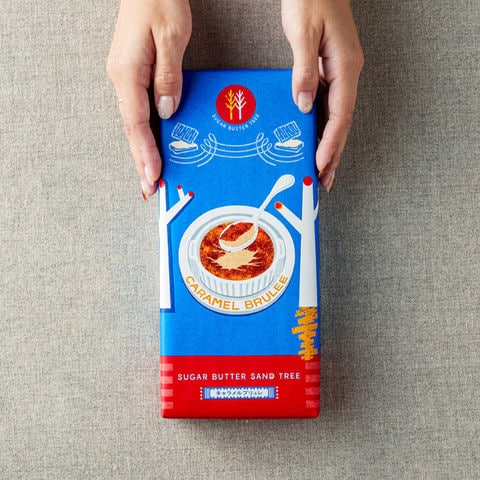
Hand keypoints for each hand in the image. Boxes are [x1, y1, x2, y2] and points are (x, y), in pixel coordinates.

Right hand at [107, 0, 191, 199]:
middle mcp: (121, 79)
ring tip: (151, 176)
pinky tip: (152, 146)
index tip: (153, 176)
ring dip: (143, 151)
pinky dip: (145, 133)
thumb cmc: (159, 2)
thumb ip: (168, 77)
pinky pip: (138, 111)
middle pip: (131, 129)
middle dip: (141, 161)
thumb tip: (167, 111)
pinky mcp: (133, 74)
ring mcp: (125, 77)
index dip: (145, 152)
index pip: (136, 123)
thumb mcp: (171, 38)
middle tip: (150, 189)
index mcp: (127, 73)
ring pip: (134, 123)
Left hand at [282, 0, 363, 191]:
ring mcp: (339, 73)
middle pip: (342, 122)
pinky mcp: (329, 71)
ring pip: (336, 117)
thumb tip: (303, 105)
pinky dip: (321, 126)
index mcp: (346, 66)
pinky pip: (327, 105)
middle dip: (333, 152)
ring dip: (328, 144)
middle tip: (324, 179)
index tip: (321, 163)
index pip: (341, 114)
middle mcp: (347, 72)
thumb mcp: (302, 33)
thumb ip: (304, 71)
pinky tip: (314, 140)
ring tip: (320, 169)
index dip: (331, 142)